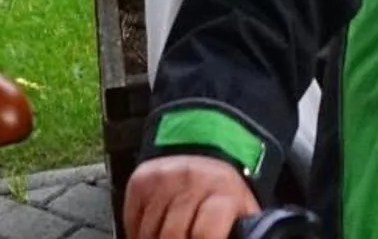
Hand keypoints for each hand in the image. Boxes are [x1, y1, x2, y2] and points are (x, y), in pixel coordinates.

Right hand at [126, 155, 259, 238]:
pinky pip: (133, 221)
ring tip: (169, 238)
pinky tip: (153, 232)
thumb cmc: (221, 192)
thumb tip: (244, 237)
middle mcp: (192, 181)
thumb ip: (240, 231)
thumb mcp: (241, 210)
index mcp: (222, 194)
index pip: (204, 234)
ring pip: (149, 232)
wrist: (203, 149)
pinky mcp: (142, 180)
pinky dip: (140, 233)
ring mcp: (164, 179)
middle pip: (172, 236)